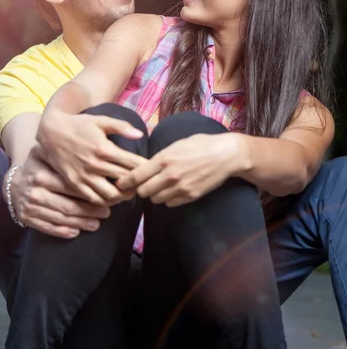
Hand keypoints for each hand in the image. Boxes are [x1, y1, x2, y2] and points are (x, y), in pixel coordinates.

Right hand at [5, 145, 111, 237]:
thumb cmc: (36, 167)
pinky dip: (63, 232)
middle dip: (89, 211)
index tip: (105, 196)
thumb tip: (87, 154)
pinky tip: (77, 232)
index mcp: (41, 175)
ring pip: (60, 218)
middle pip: (67, 205)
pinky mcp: (27, 219)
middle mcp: (35, 192)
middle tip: (106, 212)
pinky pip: (48, 228)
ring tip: (96, 224)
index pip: (70, 186)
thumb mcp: (44, 155)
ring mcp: (30, 207)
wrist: (12, 183)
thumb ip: (60, 155)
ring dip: (80, 223)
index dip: (89, 192)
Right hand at [36, 112, 146, 204]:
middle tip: (144, 183)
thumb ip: (122, 127)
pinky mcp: (74, 184)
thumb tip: (140, 134)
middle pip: (125, 182)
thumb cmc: (79, 124)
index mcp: (104, 149)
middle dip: (138, 184)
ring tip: (129, 191)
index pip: (133, 164)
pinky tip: (112, 196)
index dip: (145, 169)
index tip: (151, 170)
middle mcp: (95, 165)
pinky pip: (94, 199)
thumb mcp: (100, 120)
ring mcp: (84, 176)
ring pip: (111, 196)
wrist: (51, 132)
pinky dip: (106, 201)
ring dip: (123, 196)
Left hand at [117, 133, 241, 206]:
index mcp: (164, 159)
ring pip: (156, 199)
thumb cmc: (201, 145)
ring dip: (155, 194)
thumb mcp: (177, 144)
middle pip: (143, 191)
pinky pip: (170, 203)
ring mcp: (181, 187)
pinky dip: (169, 199)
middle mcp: (170, 175)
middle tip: (143, 184)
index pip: (136, 175)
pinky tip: (174, 190)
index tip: (121, 183)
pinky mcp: (190, 196)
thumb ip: (160, 157)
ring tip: (161, 186)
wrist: (226, 155)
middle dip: (141, 188)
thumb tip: (144, 166)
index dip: (125, 181)